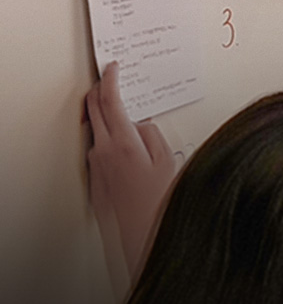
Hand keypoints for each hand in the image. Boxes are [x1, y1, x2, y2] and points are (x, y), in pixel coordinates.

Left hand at [86, 62, 179, 281]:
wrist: (140, 236)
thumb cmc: (158, 202)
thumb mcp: (167, 160)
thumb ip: (152, 134)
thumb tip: (143, 125)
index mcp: (124, 142)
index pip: (110, 99)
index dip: (110, 79)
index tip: (112, 67)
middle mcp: (103, 150)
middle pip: (94, 108)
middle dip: (100, 90)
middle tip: (110, 81)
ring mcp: (96, 165)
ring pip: (97, 130)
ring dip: (108, 118)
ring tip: (130, 122)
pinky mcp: (95, 178)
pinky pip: (99, 150)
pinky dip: (109, 140)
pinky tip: (127, 148)